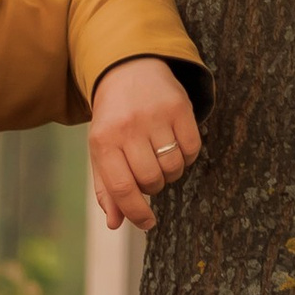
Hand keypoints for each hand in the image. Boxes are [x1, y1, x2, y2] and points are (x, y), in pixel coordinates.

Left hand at [87, 56, 202, 234]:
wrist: (128, 70)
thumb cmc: (113, 121)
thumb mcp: (102, 151)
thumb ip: (107, 189)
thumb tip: (116, 223)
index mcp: (103, 141)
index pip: (123, 188)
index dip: (137, 212)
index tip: (147, 223)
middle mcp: (128, 127)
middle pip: (152, 180)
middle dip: (154, 186)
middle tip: (149, 173)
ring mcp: (155, 115)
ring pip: (174, 167)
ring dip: (171, 172)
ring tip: (161, 157)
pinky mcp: (179, 106)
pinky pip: (193, 149)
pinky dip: (187, 155)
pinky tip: (175, 144)